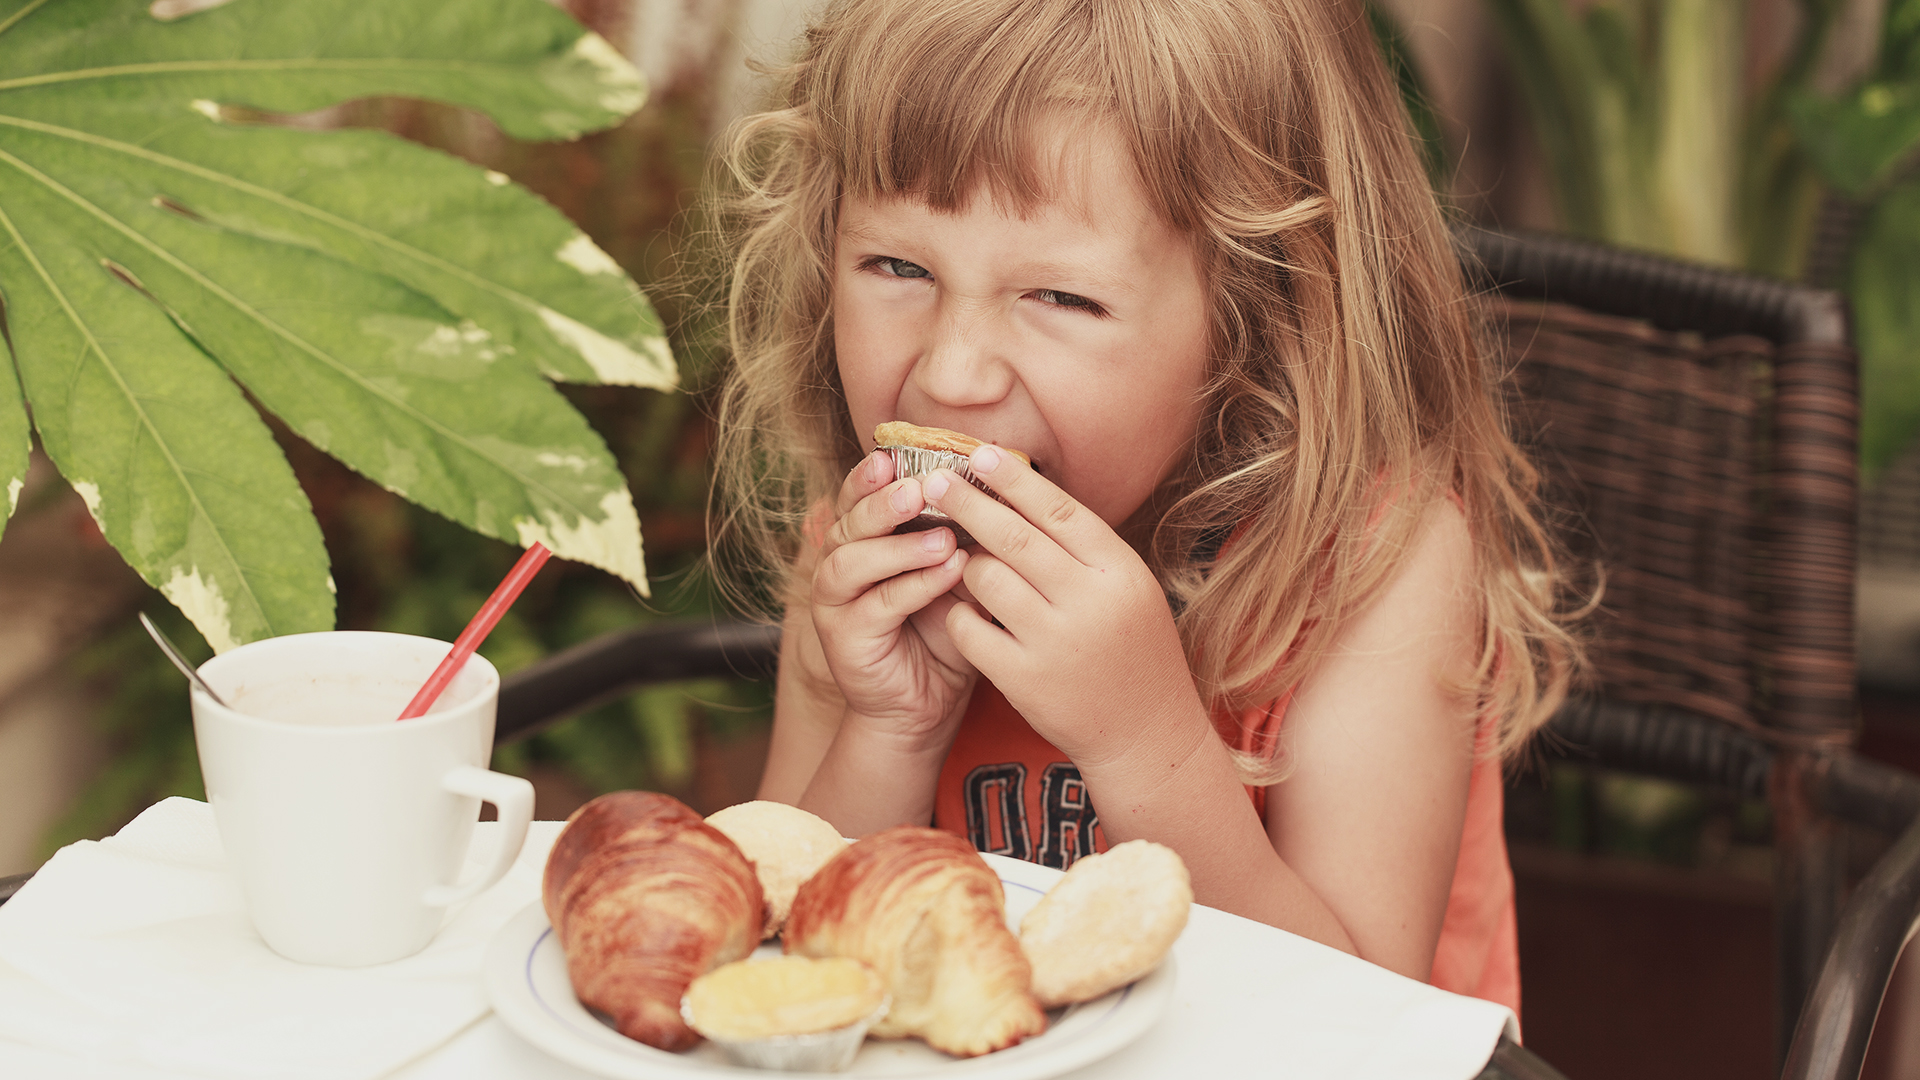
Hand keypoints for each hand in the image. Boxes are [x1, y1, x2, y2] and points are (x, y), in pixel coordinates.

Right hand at [809, 450, 979, 750]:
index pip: (859, 496)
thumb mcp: (956, 573)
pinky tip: (946, 572)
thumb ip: (961, 535)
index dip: (872, 474)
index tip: (897, 453)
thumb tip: (995, 487)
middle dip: (881, 501)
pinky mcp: (843, 637)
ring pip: (853, 560)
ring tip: (944, 537)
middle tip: (919, 487)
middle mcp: (839, 563)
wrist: (927, 702)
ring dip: (899, 545)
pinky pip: (877, 605)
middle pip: (849, 521)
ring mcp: (835, 602)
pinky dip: (912, 585)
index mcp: (862, 539)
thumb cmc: (944, 630)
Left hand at [924, 447, 1211, 771]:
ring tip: (963, 563)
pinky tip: (961, 610)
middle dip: (968, 503)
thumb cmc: (1131, 650)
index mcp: (1120, 571)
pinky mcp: (1023, 679)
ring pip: (984, 578)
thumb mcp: (1128, 589)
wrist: (1145, 733)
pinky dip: (958, 614)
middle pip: (1014, 535)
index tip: (979, 453)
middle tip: (936, 481)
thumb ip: (1085, 548)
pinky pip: (968, 628)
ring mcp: (1055, 642)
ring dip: (965, 565)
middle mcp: (1089, 601)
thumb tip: (1026, 489)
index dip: (1014, 478)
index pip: (1057, 509)